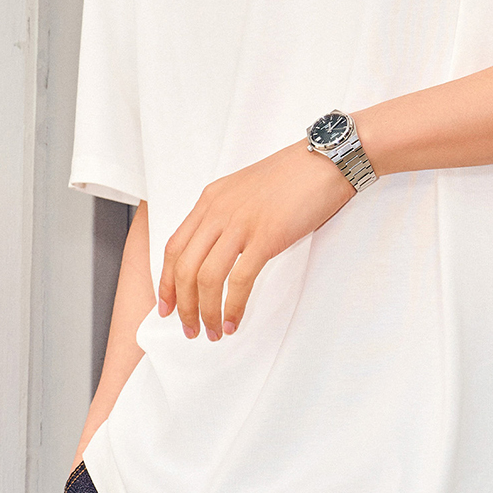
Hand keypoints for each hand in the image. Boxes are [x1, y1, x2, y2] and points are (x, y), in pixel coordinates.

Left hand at [157, 140, 351, 344]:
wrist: (325, 161)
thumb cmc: (292, 178)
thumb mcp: (244, 192)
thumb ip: (225, 217)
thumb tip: (217, 253)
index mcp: (210, 200)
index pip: (174, 247)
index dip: (166, 282)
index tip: (167, 307)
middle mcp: (218, 211)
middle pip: (185, 267)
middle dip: (183, 306)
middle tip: (190, 329)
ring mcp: (240, 224)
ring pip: (206, 278)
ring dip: (205, 312)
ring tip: (212, 332)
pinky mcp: (266, 237)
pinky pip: (239, 281)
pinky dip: (232, 307)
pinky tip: (233, 321)